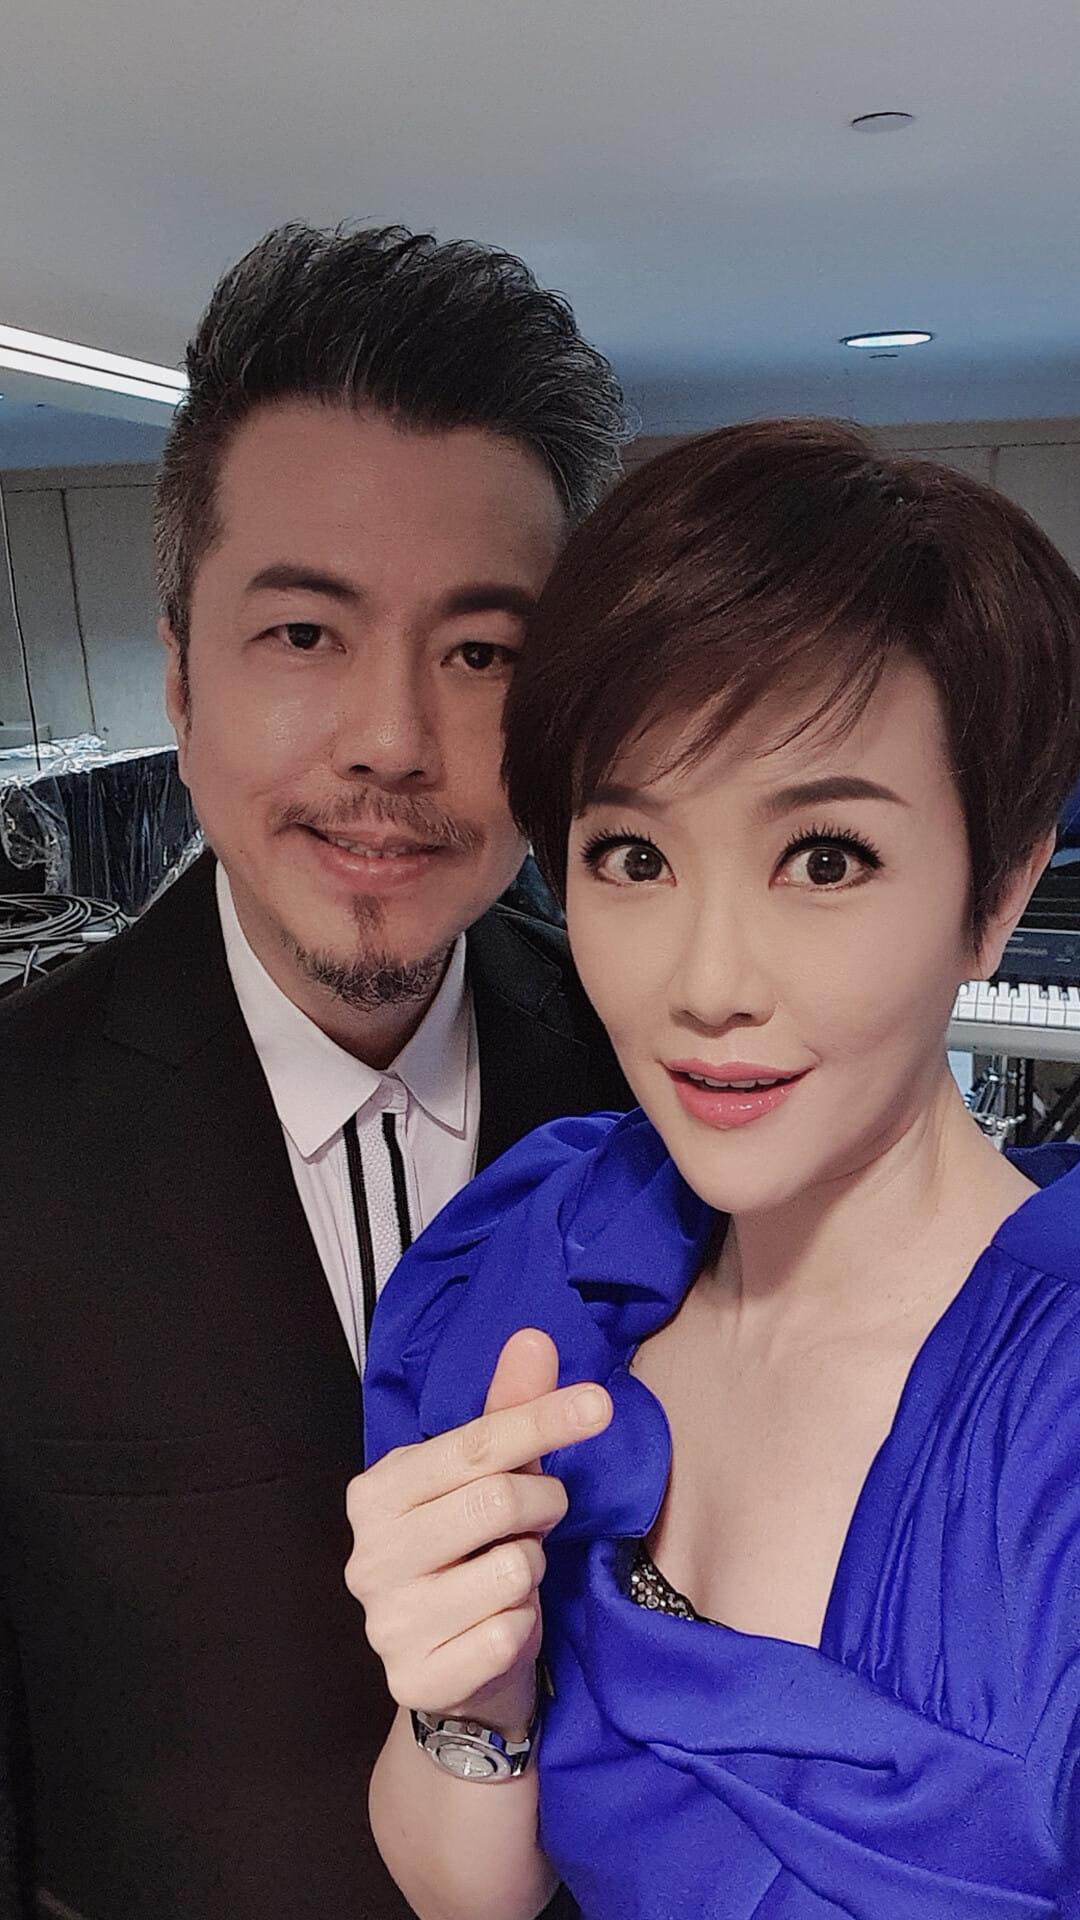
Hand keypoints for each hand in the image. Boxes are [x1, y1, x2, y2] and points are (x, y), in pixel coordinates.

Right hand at [347, 1329, 610, 1736]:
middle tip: (539, 1518)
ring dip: (531, 1570)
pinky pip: (508, 1634)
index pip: (473, 1445)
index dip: (541, 1420)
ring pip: (511, 1570)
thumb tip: (532, 1335)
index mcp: (376, 1492)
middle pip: (497, 1501)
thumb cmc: (474, 1557)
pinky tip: (499, 1626)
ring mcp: (386, 1623)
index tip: (598, 1404)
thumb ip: (509, 1409)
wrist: (455, 1674)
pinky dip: (522, 1626)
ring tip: (509, 1575)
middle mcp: (368, 1555)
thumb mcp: (489, 1480)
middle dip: (542, 1505)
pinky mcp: (416, 1679)